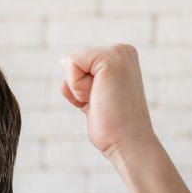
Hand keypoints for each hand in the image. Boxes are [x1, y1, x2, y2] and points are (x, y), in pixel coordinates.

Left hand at [60, 44, 160, 165]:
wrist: (129, 142)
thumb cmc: (110, 125)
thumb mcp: (92, 96)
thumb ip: (81, 79)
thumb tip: (63, 60)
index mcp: (120, 57)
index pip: (76, 64)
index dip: (79, 87)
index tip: (101, 100)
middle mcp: (122, 50)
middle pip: (71, 61)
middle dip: (77, 87)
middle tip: (101, 102)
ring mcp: (119, 52)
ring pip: (70, 62)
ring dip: (77, 89)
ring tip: (101, 101)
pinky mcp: (111, 59)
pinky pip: (71, 63)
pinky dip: (77, 87)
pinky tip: (98, 98)